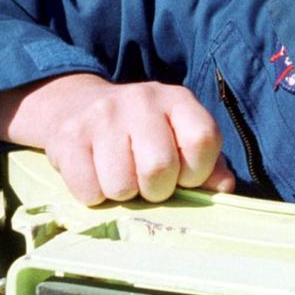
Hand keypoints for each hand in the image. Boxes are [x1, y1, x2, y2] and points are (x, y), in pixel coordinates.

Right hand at [0, 73, 235, 205]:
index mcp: (178, 99)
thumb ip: (207, 163)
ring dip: (123, 194)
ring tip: (121, 175)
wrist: (77, 106)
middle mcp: (142, 99)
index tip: (184, 176)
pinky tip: (95, 174)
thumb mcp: (179, 137)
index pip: (203, 139)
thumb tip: (225, 187)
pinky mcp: (69, 136)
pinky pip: (89, 192)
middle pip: (159, 168)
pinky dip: (94, 195)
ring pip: (121, 186)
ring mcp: (103, 115)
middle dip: (156, 190)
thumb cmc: (141, 133)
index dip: (197, 171)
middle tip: (148, 182)